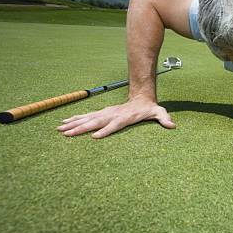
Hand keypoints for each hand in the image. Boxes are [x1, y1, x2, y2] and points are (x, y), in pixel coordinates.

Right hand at [56, 96, 175, 138]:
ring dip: (74, 124)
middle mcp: (113, 114)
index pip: (114, 124)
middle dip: (81, 128)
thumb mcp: (159, 112)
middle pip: (96, 122)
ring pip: (88, 118)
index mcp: (125, 117)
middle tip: (67, 134)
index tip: (94, 136)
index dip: (106, 130)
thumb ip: (164, 118)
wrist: (140, 96)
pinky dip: (75, 119)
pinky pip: (86, 116)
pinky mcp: (102, 113)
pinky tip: (64, 123)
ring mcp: (106, 113)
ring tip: (60, 129)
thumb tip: (172, 125)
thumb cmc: (149, 108)